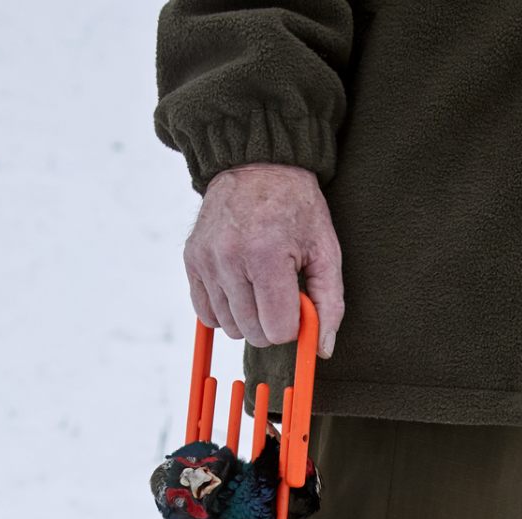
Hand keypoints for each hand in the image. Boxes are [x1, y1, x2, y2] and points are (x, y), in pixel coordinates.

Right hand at [184, 163, 343, 358]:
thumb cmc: (297, 208)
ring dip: (249, 318)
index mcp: (267, 255)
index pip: (278, 330)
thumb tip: (322, 349)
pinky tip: (240, 289)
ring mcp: (206, 260)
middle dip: (272, 323)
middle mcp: (230, 258)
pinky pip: (206, 314)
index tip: (297, 302)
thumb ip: (329, 303)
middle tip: (280, 294)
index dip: (293, 323)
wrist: (257, 165)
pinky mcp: (192, 260)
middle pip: (253, 333)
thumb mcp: (325, 250)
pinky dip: (225, 311)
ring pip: (230, 328)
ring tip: (260, 285)